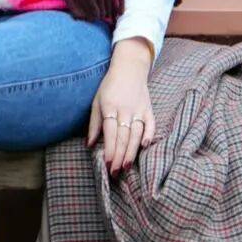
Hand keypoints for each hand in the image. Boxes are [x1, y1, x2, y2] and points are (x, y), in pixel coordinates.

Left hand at [86, 46, 156, 176]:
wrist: (129, 68)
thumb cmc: (109, 86)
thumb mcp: (97, 102)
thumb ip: (94, 124)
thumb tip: (89, 145)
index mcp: (110, 107)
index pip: (110, 133)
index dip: (110, 150)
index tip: (107, 165)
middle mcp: (125, 109)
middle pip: (123, 136)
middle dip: (119, 156)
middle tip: (115, 173)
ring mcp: (138, 109)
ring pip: (136, 134)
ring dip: (131, 151)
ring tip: (126, 167)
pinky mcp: (149, 108)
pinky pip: (151, 124)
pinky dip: (149, 135)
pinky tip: (145, 146)